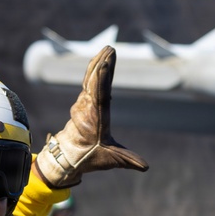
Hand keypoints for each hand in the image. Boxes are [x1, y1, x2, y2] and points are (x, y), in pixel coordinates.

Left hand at [35, 46, 148, 188]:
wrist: (69, 156)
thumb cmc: (90, 157)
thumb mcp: (111, 159)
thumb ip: (128, 160)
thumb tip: (145, 167)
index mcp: (96, 117)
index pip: (100, 94)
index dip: (102, 78)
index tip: (106, 63)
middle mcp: (87, 106)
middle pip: (95, 80)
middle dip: (102, 63)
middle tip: (110, 48)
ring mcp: (83, 102)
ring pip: (91, 77)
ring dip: (99, 62)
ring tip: (107, 49)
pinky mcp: (83, 101)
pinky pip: (89, 81)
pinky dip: (94, 69)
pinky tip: (100, 60)